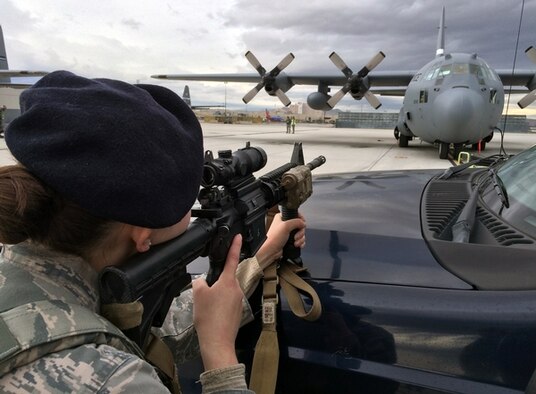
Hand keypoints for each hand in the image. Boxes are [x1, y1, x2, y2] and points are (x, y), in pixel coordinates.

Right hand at [192, 234, 242, 370]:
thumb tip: (202, 281)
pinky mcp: (237, 312)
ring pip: (225, 292)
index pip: (232, 258)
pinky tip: (212, 315)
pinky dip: (219, 306)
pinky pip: (226, 304)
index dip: (235, 246)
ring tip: (207, 309)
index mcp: (228, 281)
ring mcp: (238, 301)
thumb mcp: (198, 294)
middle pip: (225, 279)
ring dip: (216, 296)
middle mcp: (237, 289)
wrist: (217, 342)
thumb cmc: (209, 317)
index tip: (238, 236)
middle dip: (214, 283)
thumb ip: (199, 282)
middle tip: (204, 296)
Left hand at [256, 213, 305, 269]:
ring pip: (301, 233)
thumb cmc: (273, 239)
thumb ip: (296, 222)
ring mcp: (288, 232)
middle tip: (296, 236)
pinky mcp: (290, 240)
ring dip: (300, 238)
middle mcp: (285, 224)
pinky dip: (300, 242)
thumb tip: (303, 223)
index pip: (296, 214)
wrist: (270, 251)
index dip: (300, 219)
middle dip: (300, 232)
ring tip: (295, 242)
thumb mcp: (286, 226)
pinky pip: (300, 239)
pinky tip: (297, 245)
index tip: (301, 224)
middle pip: (300, 225)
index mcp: (282, 217)